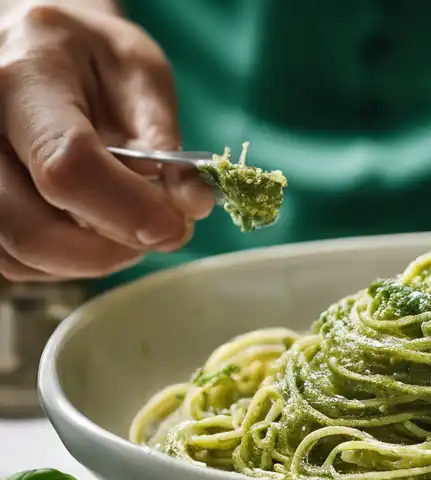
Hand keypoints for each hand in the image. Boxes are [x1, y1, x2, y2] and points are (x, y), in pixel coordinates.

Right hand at [0, 2, 212, 281]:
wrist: (33, 45)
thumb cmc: (89, 56)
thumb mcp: (139, 74)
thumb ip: (165, 140)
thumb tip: (191, 204)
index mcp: (24, 77)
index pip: (67, 168)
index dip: (129, 212)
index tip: (175, 227)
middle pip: (34, 229)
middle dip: (111, 250)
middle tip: (157, 233)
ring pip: (22, 255)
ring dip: (90, 260)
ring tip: (126, 225)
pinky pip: (16, 262)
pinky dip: (66, 262)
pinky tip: (92, 230)